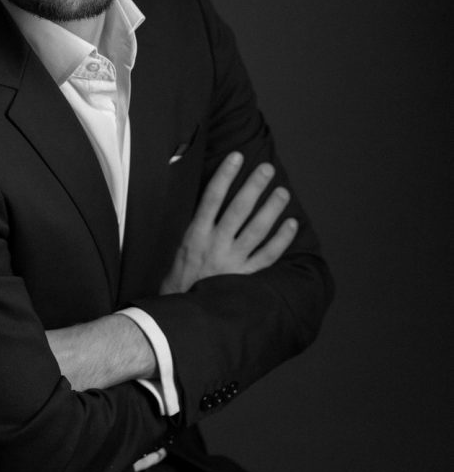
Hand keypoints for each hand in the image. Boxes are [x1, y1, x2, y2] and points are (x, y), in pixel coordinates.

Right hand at [160, 153, 297, 293]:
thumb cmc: (179, 279)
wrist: (181, 315)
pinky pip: (267, 256)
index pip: (211, 197)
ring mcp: (232, 262)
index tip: (236, 156)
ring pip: (256, 230)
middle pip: (238, 209)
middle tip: (267, 169)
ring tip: (282, 192)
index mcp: (195, 235)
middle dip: (254, 186)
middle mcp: (215, 245)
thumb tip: (210, 199)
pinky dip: (281, 240)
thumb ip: (196, 225)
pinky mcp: (245, 278)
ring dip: (271, 209)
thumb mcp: (180, 247)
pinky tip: (291, 224)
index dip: (225, 175)